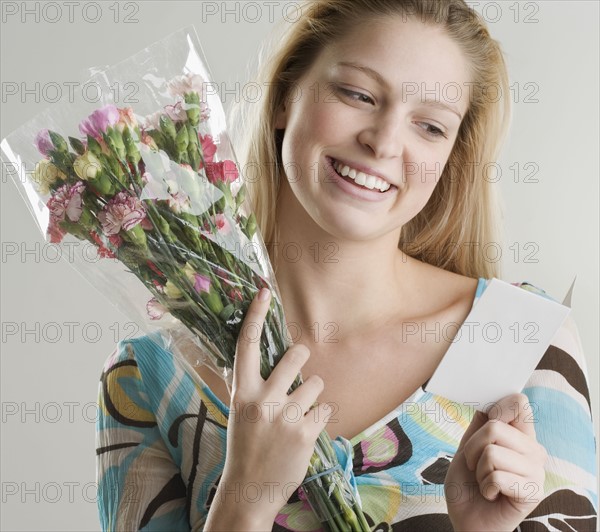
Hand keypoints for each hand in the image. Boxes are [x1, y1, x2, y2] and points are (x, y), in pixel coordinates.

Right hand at [219, 288, 330, 522]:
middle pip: (296, 355)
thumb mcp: (241, 412)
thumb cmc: (246, 446)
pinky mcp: (305, 433)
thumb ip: (254, 385)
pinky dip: (319, 417)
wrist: (248, 491)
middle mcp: (262, 400)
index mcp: (241, 392)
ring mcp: (284, 417)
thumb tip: (275, 358)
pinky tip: (305, 432)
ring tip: (298, 414)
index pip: (247, 345)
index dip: (255, 316)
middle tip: (300, 368)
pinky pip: (325, 409)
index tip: (263, 292)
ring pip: (316, 383)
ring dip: (312, 394)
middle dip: (303, 358)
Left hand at [445, 393, 547, 530]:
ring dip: (479, 470)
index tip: (486, 422)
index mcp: (520, 435)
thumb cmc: (468, 485)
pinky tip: (492, 495)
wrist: (468, 520)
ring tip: (485, 482)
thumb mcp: (467, 449)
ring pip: (493, 452)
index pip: (519, 403)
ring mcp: (536, 471)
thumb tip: (487, 402)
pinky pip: (496, 476)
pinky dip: (486, 486)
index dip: (497, 407)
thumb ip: (479, 426)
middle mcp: (533, 450)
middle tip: (476, 465)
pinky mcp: (532, 491)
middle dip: (473, 447)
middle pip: (496, 427)